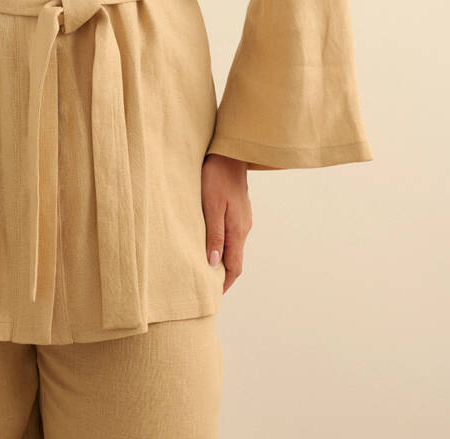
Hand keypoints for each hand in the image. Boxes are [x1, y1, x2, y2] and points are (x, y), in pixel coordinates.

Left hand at [201, 153, 252, 292]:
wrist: (229, 153)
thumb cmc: (216, 177)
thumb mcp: (211, 206)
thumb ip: (214, 235)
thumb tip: (213, 264)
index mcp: (238, 230)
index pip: (234, 268)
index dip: (224, 284)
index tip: (213, 297)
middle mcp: (244, 228)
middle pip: (235, 260)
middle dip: (223, 276)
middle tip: (207, 287)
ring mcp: (243, 218)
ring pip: (234, 247)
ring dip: (223, 259)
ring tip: (205, 268)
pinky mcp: (239, 210)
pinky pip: (232, 234)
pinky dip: (223, 244)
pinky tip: (210, 242)